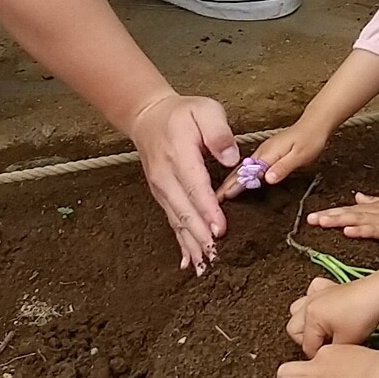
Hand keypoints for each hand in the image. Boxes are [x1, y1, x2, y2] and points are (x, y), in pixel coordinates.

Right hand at [128, 93, 240, 272]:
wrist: (147, 117)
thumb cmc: (183, 113)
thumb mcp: (205, 110)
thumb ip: (218, 132)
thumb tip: (231, 158)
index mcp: (180, 156)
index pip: (196, 187)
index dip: (208, 210)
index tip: (221, 229)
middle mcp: (167, 177)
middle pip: (185, 210)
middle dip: (200, 236)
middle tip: (215, 257)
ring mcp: (162, 189)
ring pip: (177, 221)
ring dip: (191, 244)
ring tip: (204, 267)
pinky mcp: (162, 195)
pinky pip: (172, 221)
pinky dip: (180, 242)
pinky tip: (188, 261)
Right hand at [219, 117, 330, 198]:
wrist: (315, 123)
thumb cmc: (311, 139)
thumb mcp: (301, 155)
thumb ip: (283, 167)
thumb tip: (267, 179)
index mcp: (267, 154)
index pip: (245, 173)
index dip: (232, 186)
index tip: (220, 198)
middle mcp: (260, 153)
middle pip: (238, 172)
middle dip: (224, 186)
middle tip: (211, 201)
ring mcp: (261, 152)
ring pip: (239, 169)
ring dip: (228, 181)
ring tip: (216, 195)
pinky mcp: (264, 152)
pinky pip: (245, 167)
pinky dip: (235, 176)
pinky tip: (232, 182)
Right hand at [287, 274, 378, 356]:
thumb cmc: (364, 315)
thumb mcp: (347, 342)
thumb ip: (331, 352)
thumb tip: (326, 356)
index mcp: (310, 317)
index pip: (307, 346)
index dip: (319, 356)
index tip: (331, 358)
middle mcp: (309, 304)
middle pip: (295, 329)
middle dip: (308, 340)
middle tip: (326, 345)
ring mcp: (317, 293)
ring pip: (298, 310)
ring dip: (306, 322)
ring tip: (323, 329)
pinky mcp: (328, 286)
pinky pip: (312, 292)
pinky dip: (315, 301)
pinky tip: (326, 308)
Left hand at [309, 187, 378, 242]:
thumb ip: (372, 201)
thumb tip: (357, 197)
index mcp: (375, 207)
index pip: (349, 210)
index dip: (332, 213)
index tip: (314, 216)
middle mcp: (376, 212)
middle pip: (349, 214)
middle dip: (329, 216)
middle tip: (310, 219)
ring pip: (357, 220)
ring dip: (339, 221)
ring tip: (322, 223)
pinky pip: (375, 230)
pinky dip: (361, 230)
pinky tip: (348, 231)